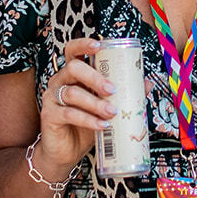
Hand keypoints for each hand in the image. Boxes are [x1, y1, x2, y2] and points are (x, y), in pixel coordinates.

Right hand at [32, 38, 117, 178]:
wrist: (66, 152)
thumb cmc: (85, 126)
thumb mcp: (105, 108)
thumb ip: (123, 94)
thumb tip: (147, 83)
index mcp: (73, 74)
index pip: (72, 51)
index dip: (83, 44)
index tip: (99, 45)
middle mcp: (60, 81)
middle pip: (73, 68)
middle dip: (95, 77)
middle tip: (112, 89)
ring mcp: (52, 97)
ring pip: (72, 92)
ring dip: (95, 102)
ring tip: (112, 112)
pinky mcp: (49, 115)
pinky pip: (69, 113)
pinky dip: (88, 119)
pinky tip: (102, 125)